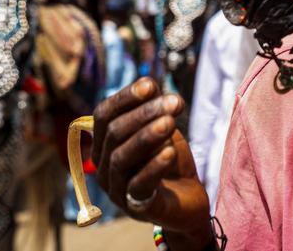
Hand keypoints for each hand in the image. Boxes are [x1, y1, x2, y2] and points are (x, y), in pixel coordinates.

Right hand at [92, 78, 211, 248]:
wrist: (188, 199)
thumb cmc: (170, 160)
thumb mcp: (163, 130)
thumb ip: (155, 110)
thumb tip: (150, 84)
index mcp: (106, 143)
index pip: (104, 115)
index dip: (125, 98)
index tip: (150, 85)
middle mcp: (104, 165)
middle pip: (114, 133)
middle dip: (145, 114)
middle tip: (174, 102)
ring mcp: (117, 188)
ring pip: (122, 158)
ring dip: (147, 137)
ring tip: (170, 122)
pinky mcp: (136, 207)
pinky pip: (138, 185)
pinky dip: (154, 167)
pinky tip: (170, 152)